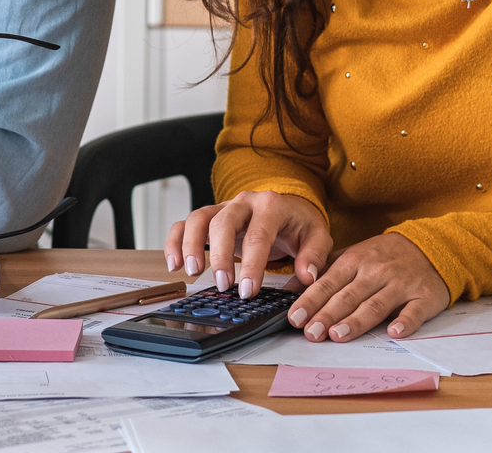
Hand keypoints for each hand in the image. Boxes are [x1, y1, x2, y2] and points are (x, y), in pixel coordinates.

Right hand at [164, 190, 331, 297]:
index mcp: (271, 205)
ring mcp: (224, 207)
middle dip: (220, 256)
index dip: (252, 264)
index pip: (258, 234)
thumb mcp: (317, 236)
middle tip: (223, 285)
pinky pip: (185, 223)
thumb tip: (307, 276)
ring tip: (193, 273)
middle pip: (223, 222)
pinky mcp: (210, 216)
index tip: (248, 290)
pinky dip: (175, 241)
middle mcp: (244, 202)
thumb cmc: (299, 224)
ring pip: (199, 218)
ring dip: (191, 245)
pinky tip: (174, 265)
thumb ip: (314, 255)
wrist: (288, 208)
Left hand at [286, 232, 449, 341]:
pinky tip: (394, 332)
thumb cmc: (383, 257)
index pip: (328, 283)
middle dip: (327, 315)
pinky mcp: (424, 296)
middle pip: (348, 296)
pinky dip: (405, 321)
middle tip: (310, 332)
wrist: (429, 246)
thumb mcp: (351, 256)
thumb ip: (322, 272)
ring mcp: (401, 284)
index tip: (295, 317)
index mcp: (355, 261)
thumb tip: (288, 289)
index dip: (311, 300)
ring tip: (338, 335)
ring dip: (357, 321)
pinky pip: (414, 311)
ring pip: (376, 305)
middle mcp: (376, 272)